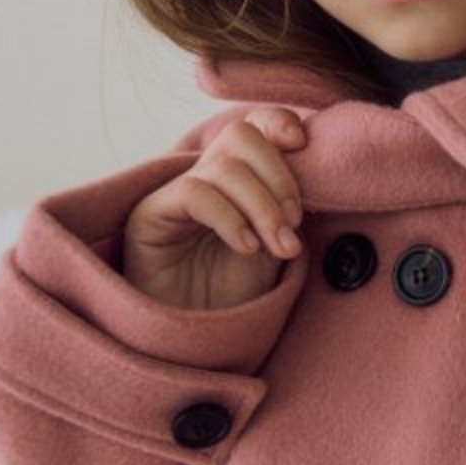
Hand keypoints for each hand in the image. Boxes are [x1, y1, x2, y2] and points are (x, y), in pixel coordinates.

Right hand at [121, 108, 308, 310]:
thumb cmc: (235, 296)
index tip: (304, 145)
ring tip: (277, 247)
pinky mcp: (149, 215)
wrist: (199, 342)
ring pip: (222, 165)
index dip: (278, 122)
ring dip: (262, 205)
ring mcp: (174, 194)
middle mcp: (203, 177)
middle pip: (241, 136)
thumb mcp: (275, 244)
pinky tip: (246, 248)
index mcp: (234, 177)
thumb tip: (315, 167)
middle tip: (294, 224)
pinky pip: (194, 193)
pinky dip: (229, 217)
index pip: (253, 124)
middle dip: (278, 175)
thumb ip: (288, 205)